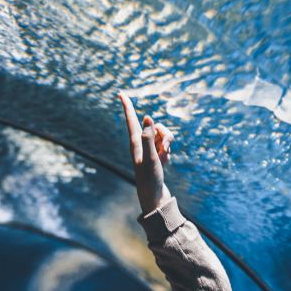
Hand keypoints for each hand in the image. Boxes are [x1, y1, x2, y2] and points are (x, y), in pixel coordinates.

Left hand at [119, 92, 174, 215]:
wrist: (154, 197)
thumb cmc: (150, 179)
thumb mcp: (151, 158)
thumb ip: (149, 137)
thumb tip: (147, 117)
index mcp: (135, 143)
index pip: (131, 120)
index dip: (127, 106)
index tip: (121, 93)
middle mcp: (141, 143)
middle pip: (156, 126)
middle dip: (165, 133)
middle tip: (164, 150)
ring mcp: (150, 149)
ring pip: (164, 135)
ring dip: (168, 145)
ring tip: (164, 158)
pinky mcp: (157, 155)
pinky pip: (166, 145)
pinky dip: (169, 153)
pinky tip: (164, 163)